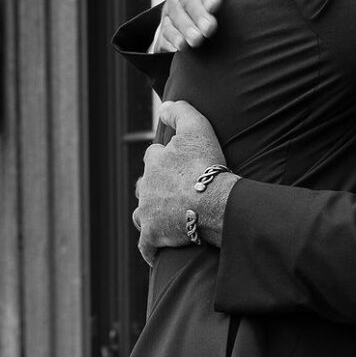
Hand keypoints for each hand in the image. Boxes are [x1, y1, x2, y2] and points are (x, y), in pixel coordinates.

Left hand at [135, 103, 233, 260]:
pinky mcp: (153, 237)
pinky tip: (156, 250)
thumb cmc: (207, 166)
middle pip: (145, 185)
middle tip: (175, 190)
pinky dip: (150, 248)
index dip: (168, 157)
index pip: (154, 155)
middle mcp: (145, 187)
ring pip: (141, 213)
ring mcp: (147, 213)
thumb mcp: (197, 127)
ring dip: (150, 213)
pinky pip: (147, 246)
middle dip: (155, 186)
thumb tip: (163, 107)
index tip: (183, 163)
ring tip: (164, 216)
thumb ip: (179, 112)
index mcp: (154, 161)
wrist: (214, 203)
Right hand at [151, 0, 272, 53]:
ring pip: (174, 16)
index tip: (216, 5)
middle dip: (197, 16)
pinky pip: (163, 31)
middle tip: (208, 30)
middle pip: (188, 0)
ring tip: (195, 42)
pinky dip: (168, 40)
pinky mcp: (166, 23)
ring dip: (184, 30)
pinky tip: (177, 50)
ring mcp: (172, 5)